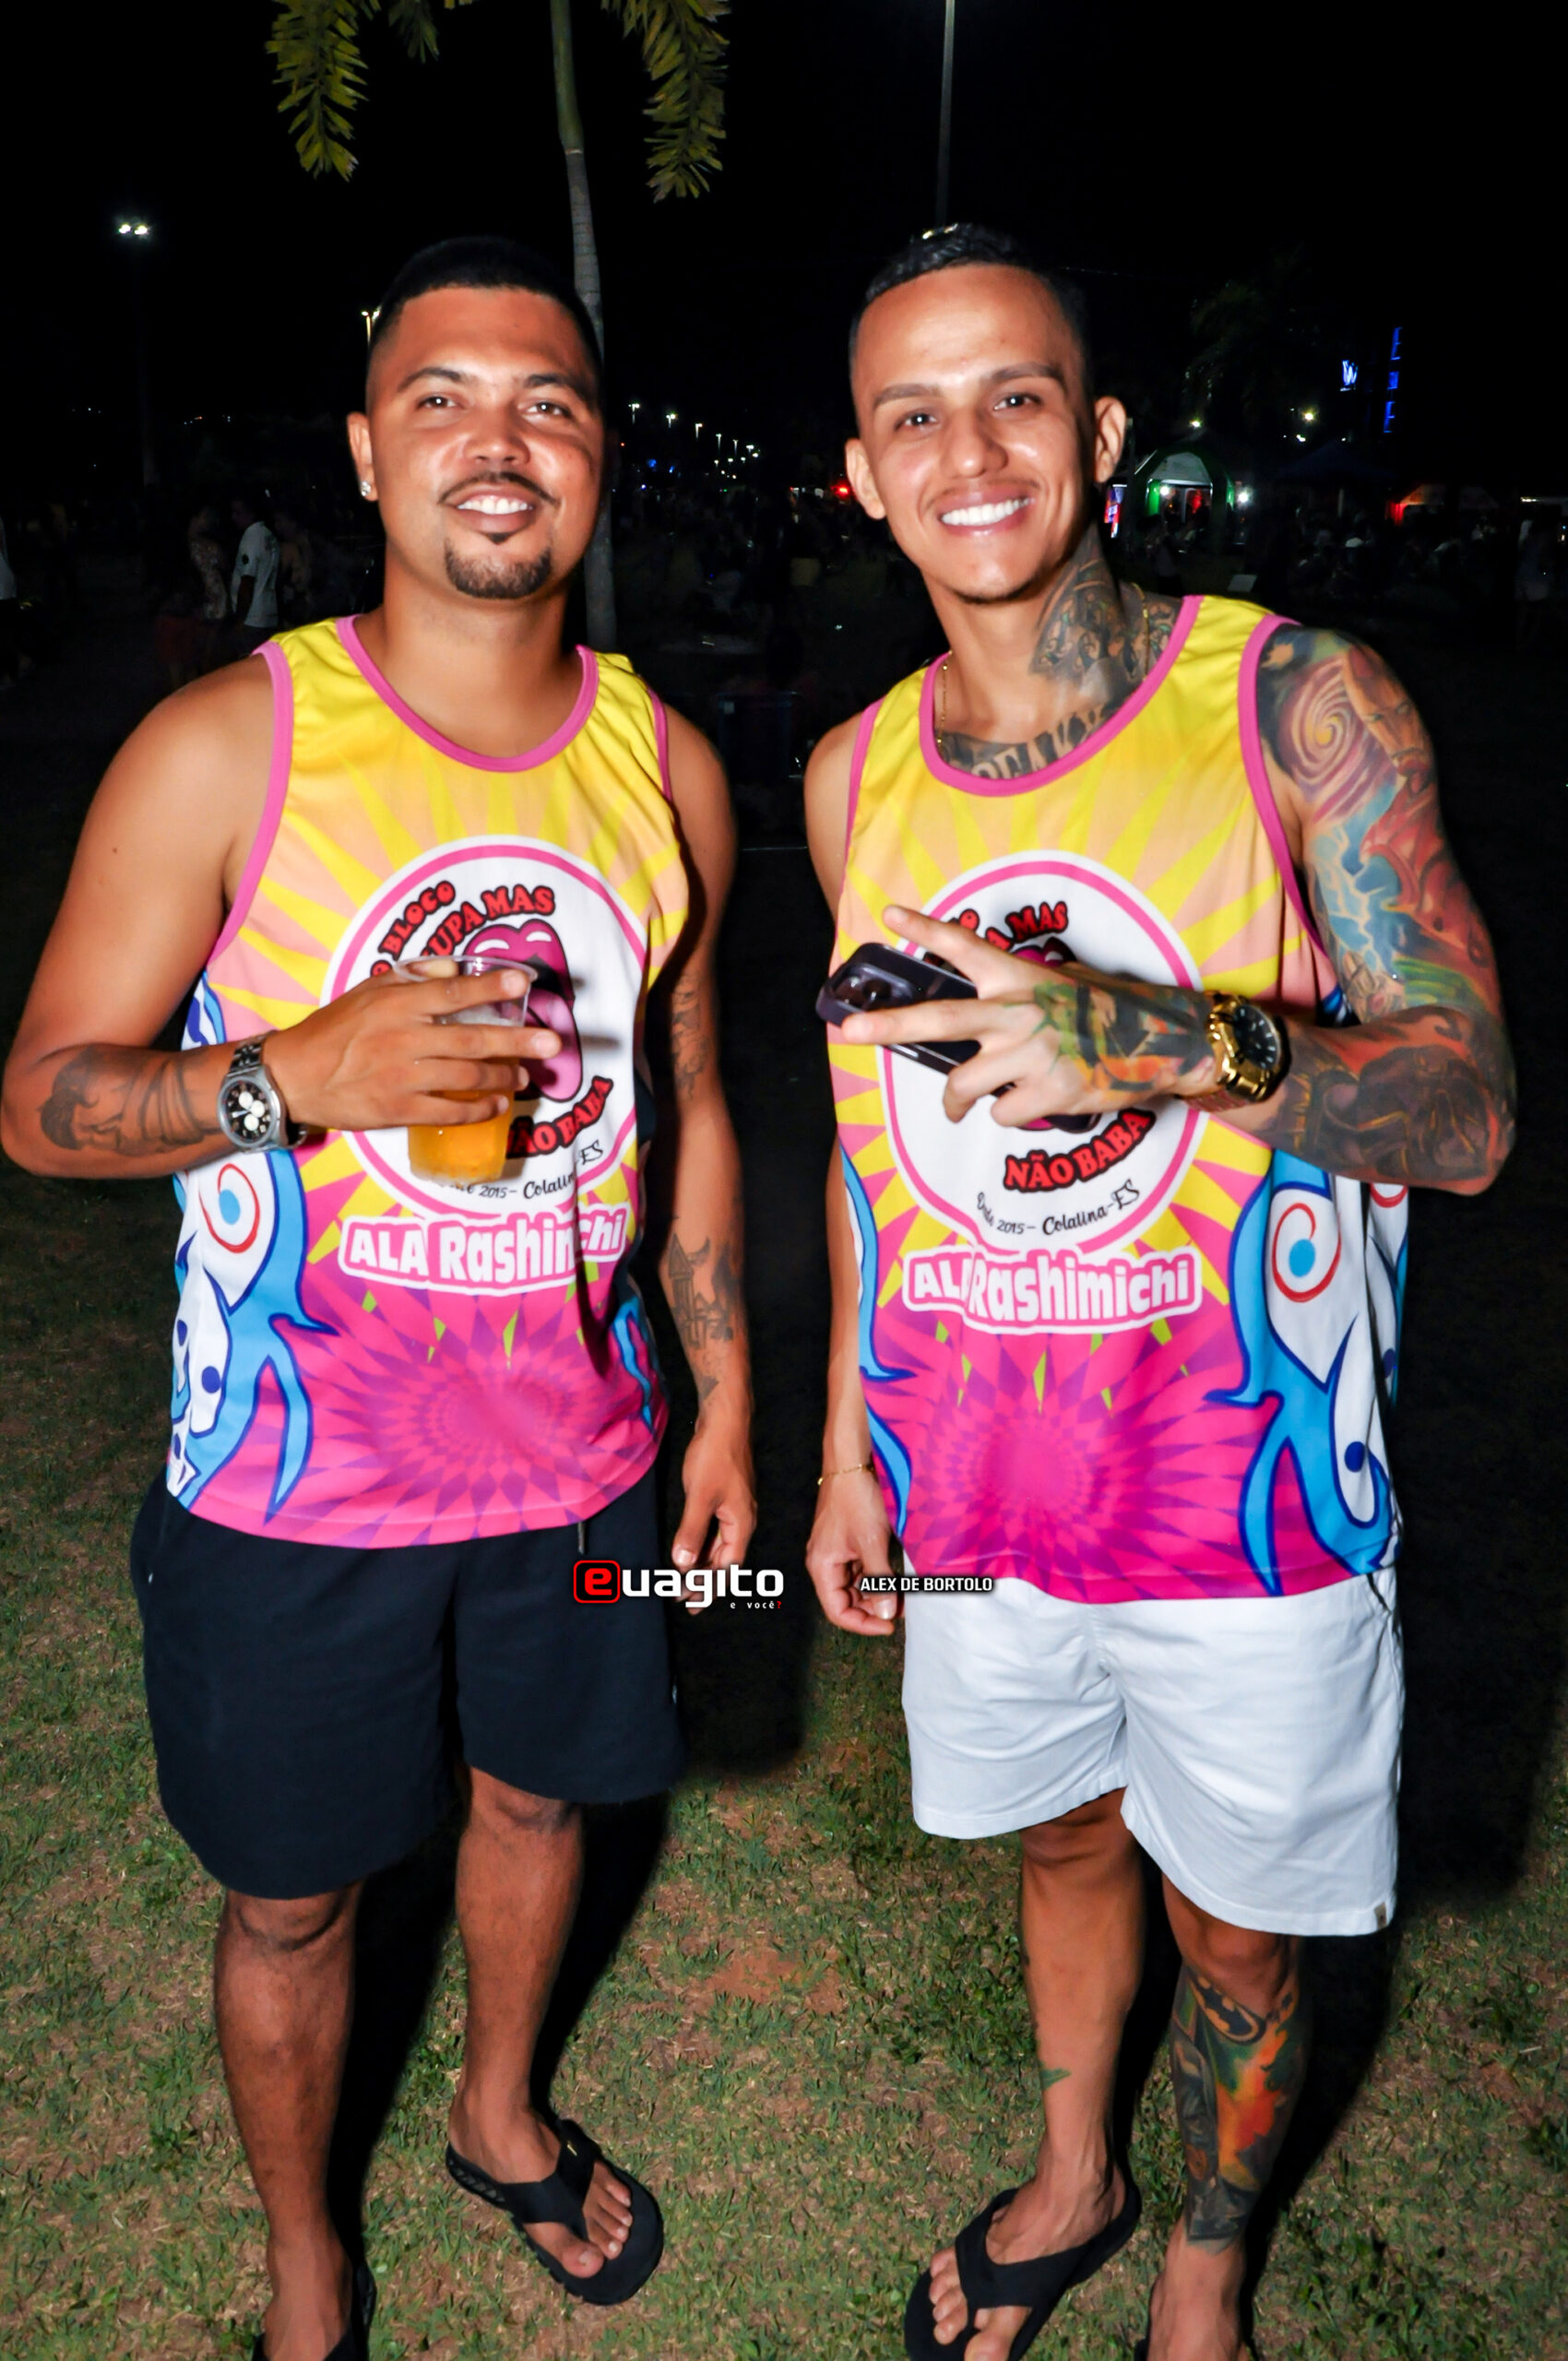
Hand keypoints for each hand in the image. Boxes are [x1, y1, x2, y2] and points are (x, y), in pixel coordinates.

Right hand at [263, 964, 560, 1134]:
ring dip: (503, 1077)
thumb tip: (454, 968)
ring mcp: (402, 1077)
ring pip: (467, 1078)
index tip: (523, 981)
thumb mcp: (367, 991)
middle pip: (472, 1039)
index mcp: (397, 1003)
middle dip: (518, 1041)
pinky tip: (498, 1105)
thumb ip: (412, 977)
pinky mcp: (399, 1109)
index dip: (492, 985)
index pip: (453, 991)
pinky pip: (450, 1111)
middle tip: (552, 1042)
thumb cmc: (334, 1030)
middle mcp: (404, 1038)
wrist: (294, 1076)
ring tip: (524, 1076)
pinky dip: (480, 1109)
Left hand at [671, 1408, 755, 1609]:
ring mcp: (734, 1507)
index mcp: (741, 1523)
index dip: (709, 1587)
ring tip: (684, 1580)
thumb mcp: (700, 1497)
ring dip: (702, 1562)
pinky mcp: (725, 1496)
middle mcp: (742, 1519)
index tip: (691, 1602)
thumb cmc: (714, 1456)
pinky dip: (702, 1542)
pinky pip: (715, 1529)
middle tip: (683, 1598)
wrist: (724, 1420)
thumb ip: (692, 1531)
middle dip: (705, 1580)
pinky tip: (689, 1548)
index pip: (727, 1567)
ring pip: (719, 1544)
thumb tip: (683, 1564)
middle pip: (725, 1559)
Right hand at [805, 1466, 898, 1636]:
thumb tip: (886, 1612)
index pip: (837, 1610)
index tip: (888, 1625)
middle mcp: (825, 1562)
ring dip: (877, 1592)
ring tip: (902, 1594)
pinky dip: (877, 1576)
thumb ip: (878, 1580)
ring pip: (855, 1585)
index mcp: (822, 1566)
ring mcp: (837, 1551)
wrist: (853, 1462)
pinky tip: (895, 1576)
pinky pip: (860, 1569)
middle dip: (873, 1607)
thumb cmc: (856, 1498)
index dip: (862, 1623)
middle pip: (846, 1600)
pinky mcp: (848, 1542)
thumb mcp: (871, 1542)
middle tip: (900, 1609)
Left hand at [838, 905, 1217, 1127]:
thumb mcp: (1063, 983)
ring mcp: (1031, 1055)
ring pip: (963, 1087)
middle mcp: (1018, 1014)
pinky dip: (1009, 1114)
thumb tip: (983, 1015)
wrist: (1163, 1042)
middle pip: (939, 1021)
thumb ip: (1019, 994)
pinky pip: (1001, 1114)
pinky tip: (1033, 1103)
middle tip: (848, 1032)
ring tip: (959, 1108)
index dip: (925, 931)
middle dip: (889, 1026)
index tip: (888, 915)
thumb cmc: (1111, 1010)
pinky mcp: (1049, 1093)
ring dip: (956, 1103)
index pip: (964, 948)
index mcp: (1019, 980)